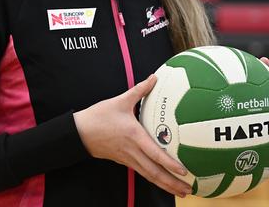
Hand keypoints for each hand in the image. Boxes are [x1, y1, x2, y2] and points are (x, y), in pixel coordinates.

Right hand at [73, 75, 192, 196]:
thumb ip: (140, 90)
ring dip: (165, 185)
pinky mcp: (124, 161)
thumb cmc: (99, 116)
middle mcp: (132, 151)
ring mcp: (128, 158)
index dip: (169, 163)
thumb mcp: (120, 100)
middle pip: (154, 172)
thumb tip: (154, 78)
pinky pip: (142, 172)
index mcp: (134, 136)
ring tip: (181, 191)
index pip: (155, 154)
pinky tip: (163, 181)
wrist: (79, 132)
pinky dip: (154, 179)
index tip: (183, 170)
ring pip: (149, 175)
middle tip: (189, 189)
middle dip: (172, 182)